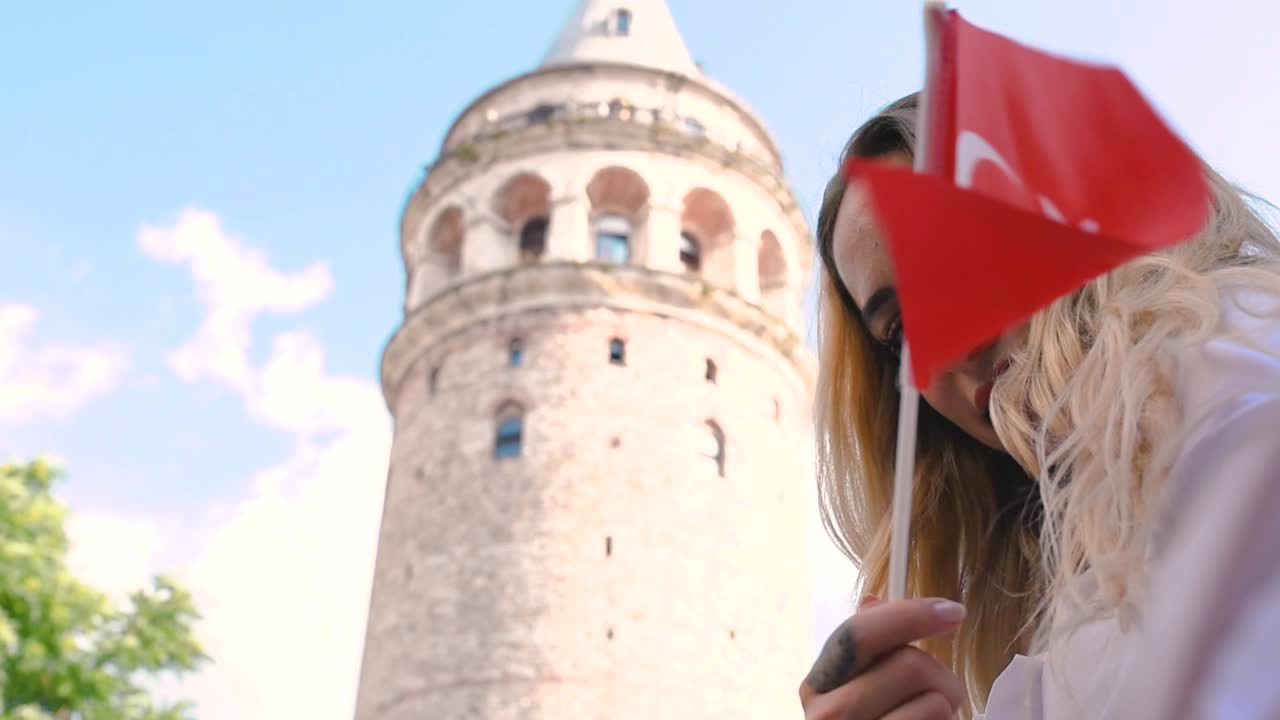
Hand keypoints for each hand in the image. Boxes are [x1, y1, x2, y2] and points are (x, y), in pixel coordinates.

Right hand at [799, 596, 967, 718]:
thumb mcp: (857, 693)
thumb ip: (865, 652)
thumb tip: (873, 601)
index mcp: (817, 687)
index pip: (860, 633)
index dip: (911, 614)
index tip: (952, 611)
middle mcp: (828, 718)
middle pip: (910, 664)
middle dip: (943, 675)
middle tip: (945, 695)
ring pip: (936, 703)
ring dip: (949, 712)